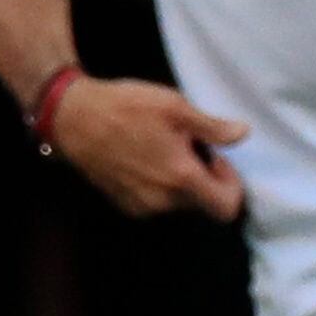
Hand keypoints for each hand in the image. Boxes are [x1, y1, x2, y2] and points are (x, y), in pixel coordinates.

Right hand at [44, 74, 249, 220]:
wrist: (73, 119)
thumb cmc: (126, 108)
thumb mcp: (175, 107)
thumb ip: (212, 127)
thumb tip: (242, 134)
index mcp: (182, 178)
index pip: (226, 208)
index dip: (231, 185)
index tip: (217, 160)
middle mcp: (163, 201)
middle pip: (202, 204)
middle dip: (203, 179)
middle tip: (188, 146)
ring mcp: (141, 206)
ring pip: (177, 203)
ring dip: (180, 182)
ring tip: (162, 149)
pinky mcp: (123, 204)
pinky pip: (155, 202)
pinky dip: (158, 186)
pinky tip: (143, 158)